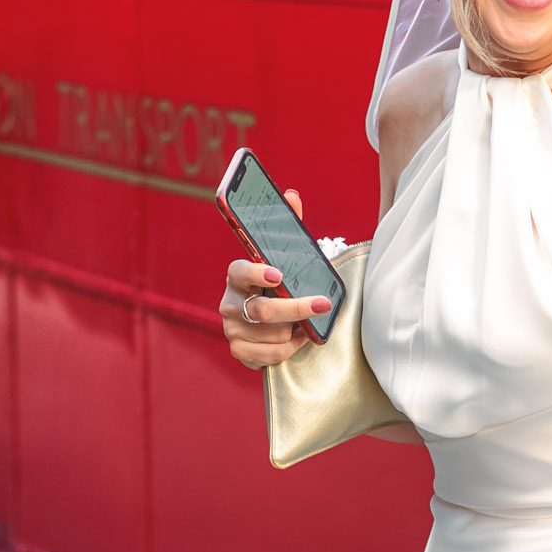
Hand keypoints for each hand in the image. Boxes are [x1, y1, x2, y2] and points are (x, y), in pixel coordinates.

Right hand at [218, 187, 333, 368]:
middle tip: (322, 304)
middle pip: (262, 309)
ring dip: (295, 330)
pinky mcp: (239, 351)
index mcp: (238, 275)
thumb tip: (291, 196)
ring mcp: (232, 329)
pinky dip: (289, 349)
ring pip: (271, 334)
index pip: (240, 271)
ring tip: (305, 323)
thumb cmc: (280, 285)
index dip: (257, 272)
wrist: (271, 322)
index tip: (278, 275)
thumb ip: (288, 226)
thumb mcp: (286, 258)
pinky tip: (297, 339)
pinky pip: (270, 355)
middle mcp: (230, 302)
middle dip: (295, 308)